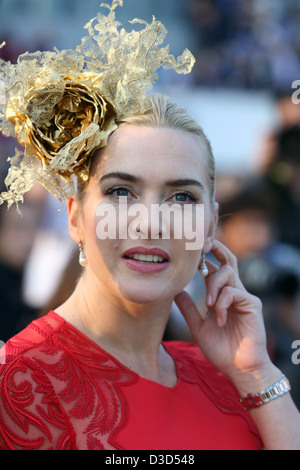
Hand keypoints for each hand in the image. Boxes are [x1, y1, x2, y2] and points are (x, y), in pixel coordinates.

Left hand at [174, 240, 275, 391]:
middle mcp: (234, 292)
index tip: (190, 252)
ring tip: (208, 303)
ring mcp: (244, 297)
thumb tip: (175, 291)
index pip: (216, 268)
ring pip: (228, 273)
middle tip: (202, 242)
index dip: (204, 257)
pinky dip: (222, 303)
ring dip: (214, 284)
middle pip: (228, 260)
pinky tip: (218, 318)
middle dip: (216, 248)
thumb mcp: (198, 327)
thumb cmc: (221, 350)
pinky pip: (234, 292)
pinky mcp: (252, 305)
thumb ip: (188, 309)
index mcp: (222, 296)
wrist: (238, 369)